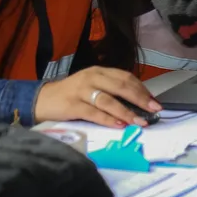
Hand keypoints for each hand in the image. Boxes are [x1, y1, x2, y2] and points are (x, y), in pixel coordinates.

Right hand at [34, 66, 161, 127]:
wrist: (41, 99)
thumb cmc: (72, 94)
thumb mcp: (93, 86)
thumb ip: (111, 90)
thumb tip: (138, 104)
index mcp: (99, 71)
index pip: (125, 77)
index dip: (142, 89)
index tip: (154, 101)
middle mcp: (92, 78)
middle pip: (121, 86)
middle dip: (140, 98)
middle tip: (154, 109)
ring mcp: (81, 91)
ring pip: (108, 100)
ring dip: (126, 112)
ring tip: (140, 121)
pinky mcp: (72, 105)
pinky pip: (94, 113)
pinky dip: (108, 119)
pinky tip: (119, 125)